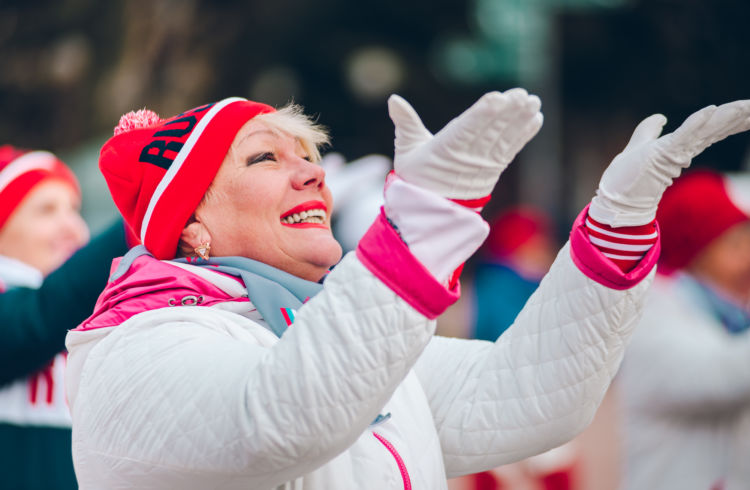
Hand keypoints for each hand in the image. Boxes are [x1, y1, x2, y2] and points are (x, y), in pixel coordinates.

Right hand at [388, 89, 542, 199]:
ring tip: (533, 102)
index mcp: (445, 150)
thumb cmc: (417, 176)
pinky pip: (511, 149)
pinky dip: (524, 134)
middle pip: (490, 131)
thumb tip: (393, 99)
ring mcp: (484, 164)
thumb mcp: (407, 149)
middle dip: (508, 113)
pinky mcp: (494, 169)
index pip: (467, 129)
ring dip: (520, 120)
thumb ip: (405, 122)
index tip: (497, 99)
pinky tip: (535, 118)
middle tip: (523, 95)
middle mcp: (468, 157)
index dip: (483, 114)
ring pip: (504, 138)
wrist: (432, 209)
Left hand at [590, 100, 749, 225]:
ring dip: (727, 117)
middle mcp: (683, 150)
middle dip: (739, 117)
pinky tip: (712, 110)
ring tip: (747, 107)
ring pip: (707, 130)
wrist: (615, 200)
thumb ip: (650, 130)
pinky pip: (683, 135)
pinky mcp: (664, 154)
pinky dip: (697, 122)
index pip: (711, 128)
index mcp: (680, 146)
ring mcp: (675, 153)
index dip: (731, 118)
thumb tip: (660, 117)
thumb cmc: (627, 179)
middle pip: (716, 128)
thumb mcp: (640, 145)